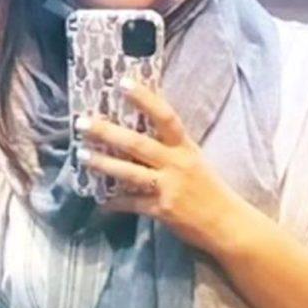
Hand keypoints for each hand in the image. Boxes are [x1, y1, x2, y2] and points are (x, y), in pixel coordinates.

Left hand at [77, 79, 246, 256]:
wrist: (226, 224)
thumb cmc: (209, 189)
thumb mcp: (193, 160)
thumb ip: (169, 148)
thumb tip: (136, 134)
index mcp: (185, 148)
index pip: (165, 117)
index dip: (145, 99)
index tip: (123, 83)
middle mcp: (176, 164)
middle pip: (138, 144)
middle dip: (107, 132)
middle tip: (82, 123)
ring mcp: (168, 187)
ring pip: (129, 173)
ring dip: (103, 163)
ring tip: (81, 155)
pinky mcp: (162, 209)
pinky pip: (132, 204)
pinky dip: (115, 203)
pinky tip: (101, 202)